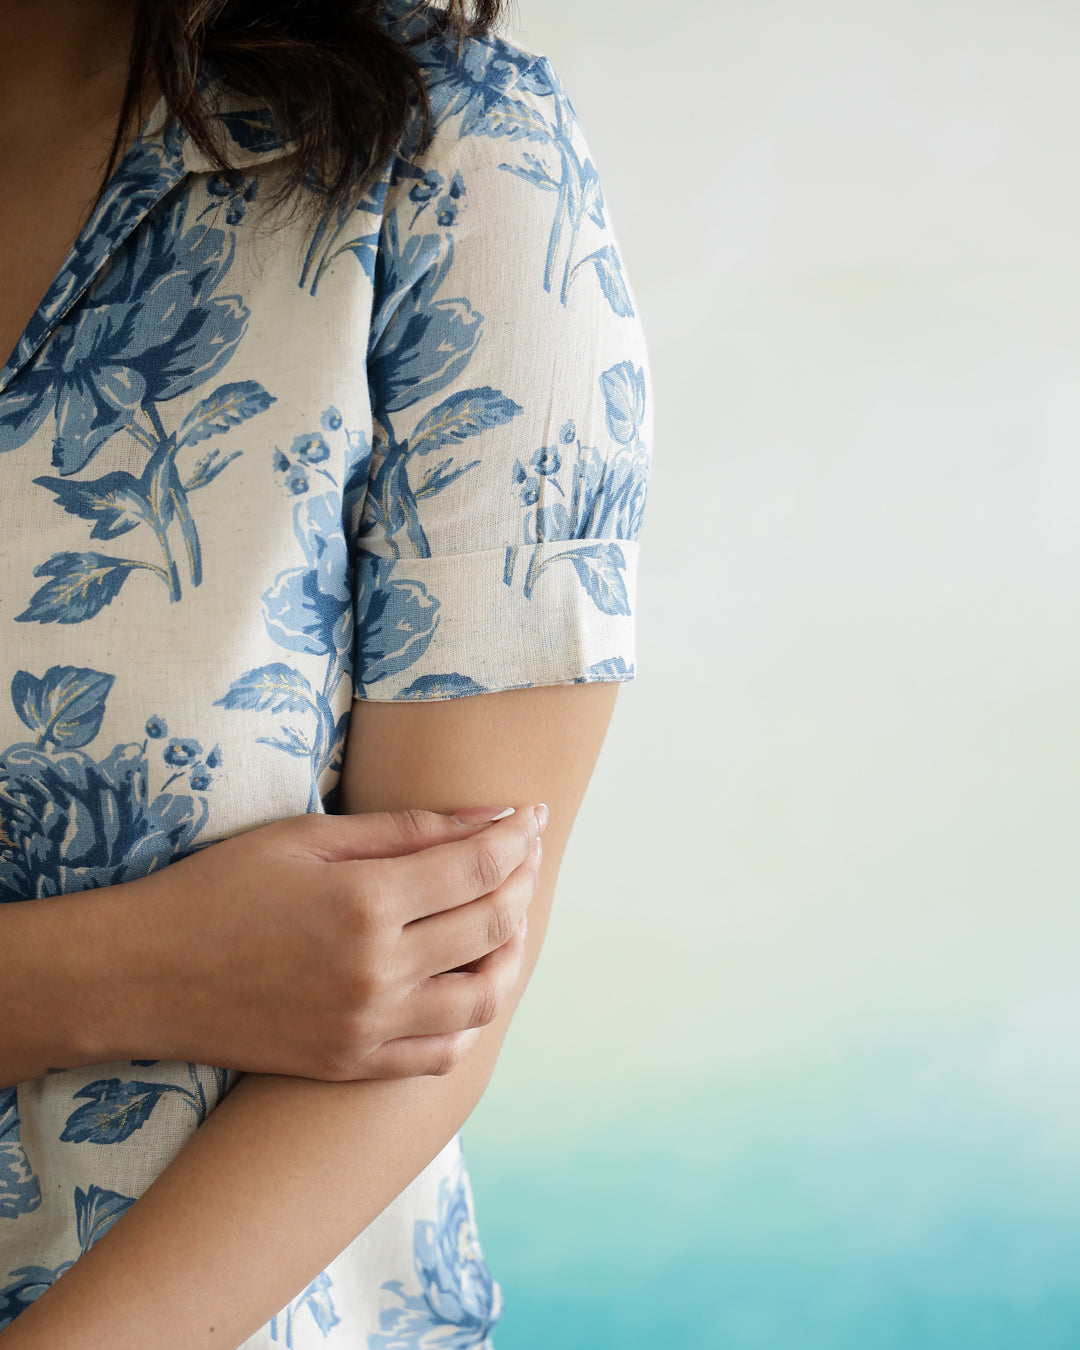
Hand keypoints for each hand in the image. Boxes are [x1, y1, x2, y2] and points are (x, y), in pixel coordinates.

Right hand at [109, 804, 546, 1080]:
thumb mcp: (306, 836)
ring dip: (510, 954)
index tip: (530, 813)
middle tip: (523, 852)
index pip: (479, 867)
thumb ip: (404, 829)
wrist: (141, 975)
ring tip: (506, 919)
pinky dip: (470, 1019)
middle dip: (522, 880)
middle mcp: (377, 970)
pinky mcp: (350, 1064)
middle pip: (492, 925)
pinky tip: (466, 984)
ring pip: (483, 999)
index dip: (516, 835)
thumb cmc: (219, 888)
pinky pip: (440, 1054)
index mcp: (365, 901)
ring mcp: (367, 1026)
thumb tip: (488, 815)